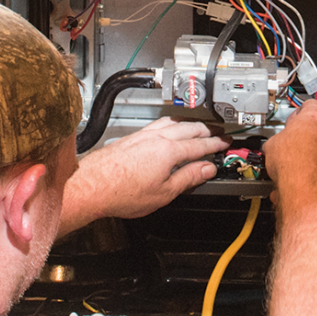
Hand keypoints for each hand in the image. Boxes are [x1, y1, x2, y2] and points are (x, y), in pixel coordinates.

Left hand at [64, 118, 226, 225]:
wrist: (91, 185)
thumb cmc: (121, 192)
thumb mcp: (164, 193)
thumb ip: (188, 178)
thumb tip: (207, 169)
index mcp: (169, 151)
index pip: (200, 144)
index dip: (216, 144)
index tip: (225, 143)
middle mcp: (156, 137)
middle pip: (188, 128)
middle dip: (206, 130)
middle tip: (217, 133)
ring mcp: (143, 135)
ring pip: (173, 122)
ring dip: (189, 124)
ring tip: (197, 127)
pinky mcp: (131, 137)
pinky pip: (158, 124)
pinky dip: (171, 124)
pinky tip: (169, 128)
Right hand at [261, 100, 316, 204]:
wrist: (308, 193)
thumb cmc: (293, 168)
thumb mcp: (272, 146)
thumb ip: (279, 138)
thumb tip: (275, 144)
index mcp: (312, 119)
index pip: (310, 105)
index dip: (301, 112)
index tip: (297, 118)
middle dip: (309, 134)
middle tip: (296, 144)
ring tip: (303, 164)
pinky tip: (311, 176)